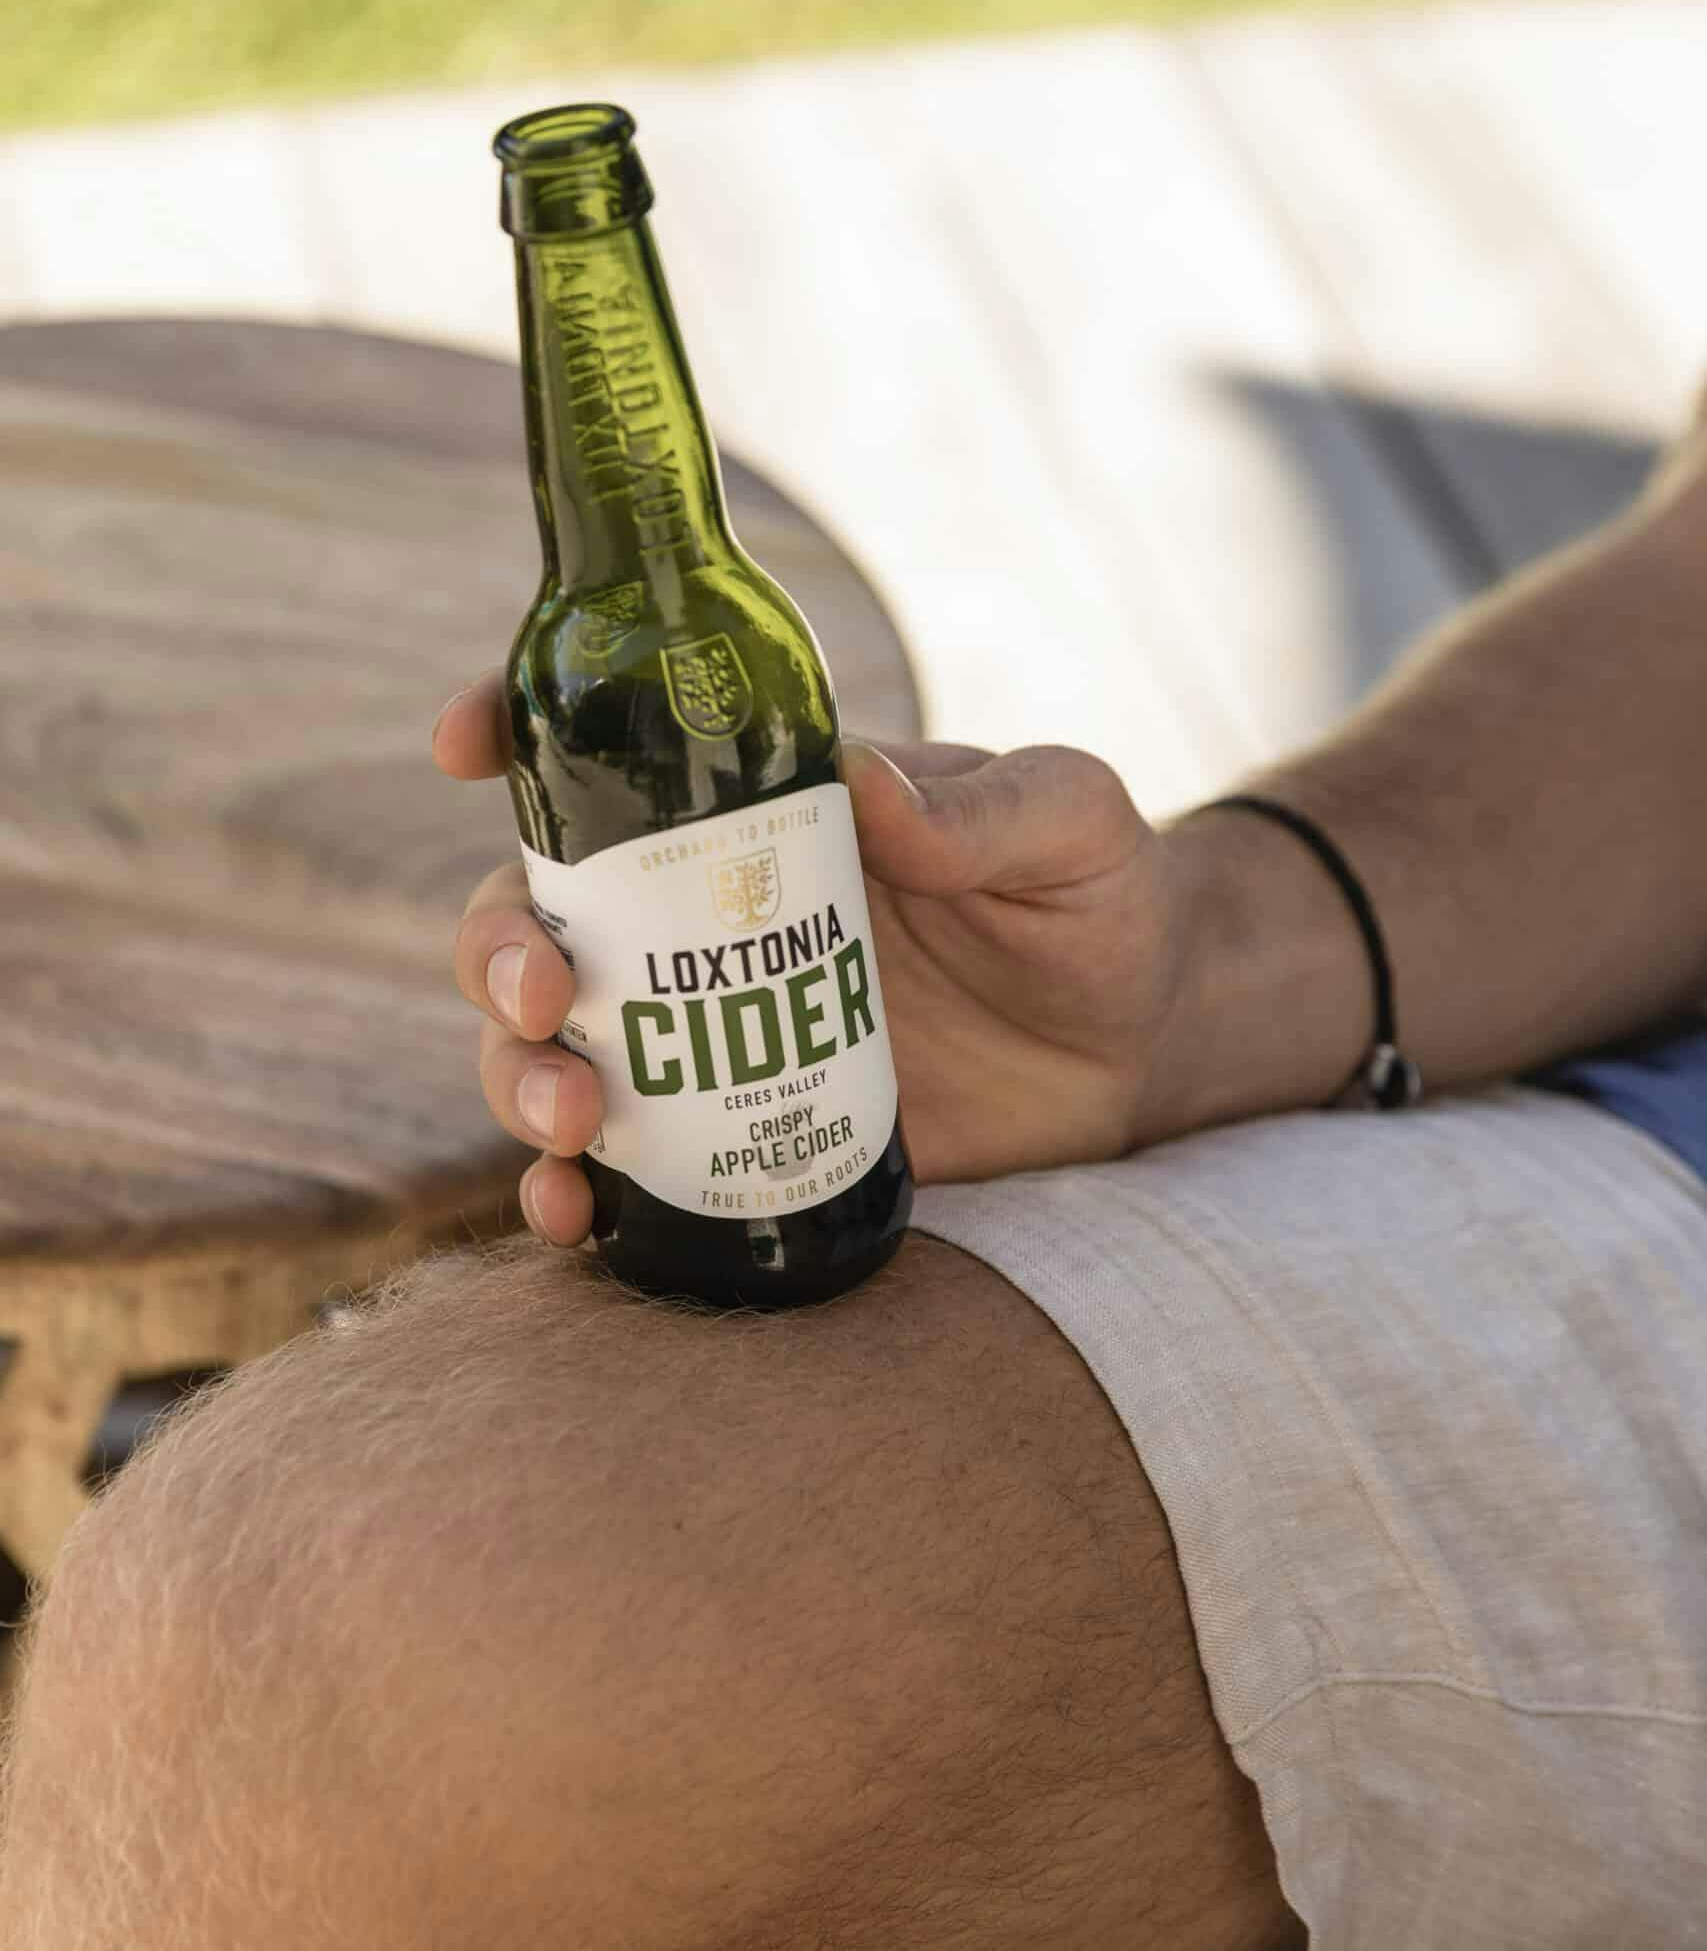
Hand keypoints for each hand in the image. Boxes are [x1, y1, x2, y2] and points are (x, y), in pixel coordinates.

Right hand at [434, 677, 1222, 1239]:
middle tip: (547, 1000)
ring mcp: (707, 1037)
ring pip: (549, 1047)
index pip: (610, 755)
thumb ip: (992, 807)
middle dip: (497, 954)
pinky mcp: (734, 1140)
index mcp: (759, 811)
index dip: (517, 734)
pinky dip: (568, 1194)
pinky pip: (617, 1168)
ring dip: (517, 1078)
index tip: (465, 742)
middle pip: (539, 918)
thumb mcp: (1071, 827)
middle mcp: (702, 920)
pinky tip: (573, 1217)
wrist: (1141, 1053)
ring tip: (572, 1122)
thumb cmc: (1099, 908)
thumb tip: (870, 784)